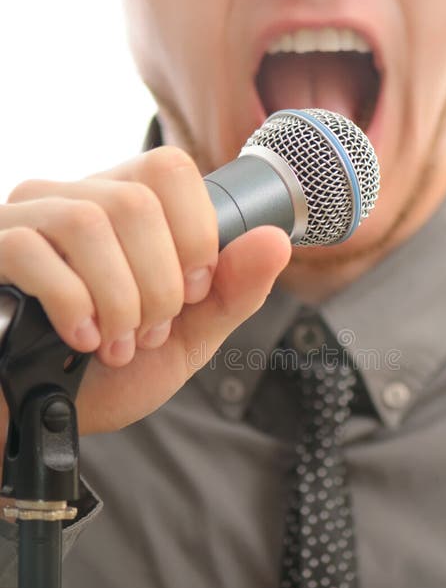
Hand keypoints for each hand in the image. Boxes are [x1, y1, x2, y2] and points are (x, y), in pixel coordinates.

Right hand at [0, 147, 290, 434]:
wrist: (47, 419)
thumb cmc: (110, 372)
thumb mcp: (187, 336)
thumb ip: (233, 291)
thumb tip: (277, 240)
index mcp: (125, 208)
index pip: (171, 168)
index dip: (196, 233)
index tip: (195, 290)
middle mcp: (73, 198)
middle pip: (136, 201)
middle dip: (160, 284)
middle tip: (150, 333)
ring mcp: (26, 219)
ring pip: (88, 222)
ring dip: (119, 300)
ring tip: (116, 345)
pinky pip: (32, 250)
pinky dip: (72, 304)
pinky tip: (79, 339)